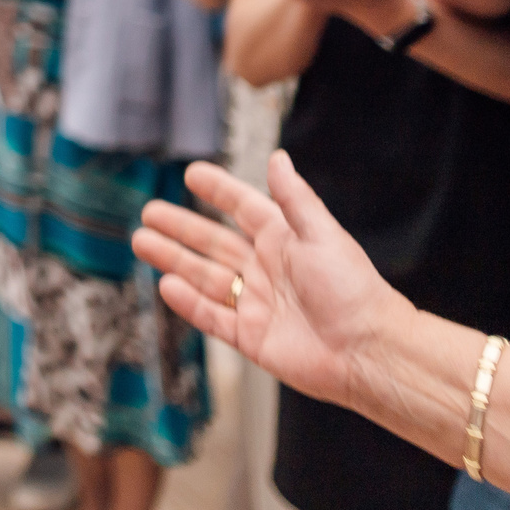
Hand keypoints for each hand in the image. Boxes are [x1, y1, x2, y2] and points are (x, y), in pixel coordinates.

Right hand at [132, 154, 417, 414]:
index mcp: (284, 240)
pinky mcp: (250, 336)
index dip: (218, 191)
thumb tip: (278, 157)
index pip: (243, 208)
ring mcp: (256, 303)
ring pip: (204, 276)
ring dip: (173, 259)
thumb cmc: (353, 290)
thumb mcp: (322, 235)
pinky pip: (211, 316)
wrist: (367, 351)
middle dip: (181, 227)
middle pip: (213, 242)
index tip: (192, 174)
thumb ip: (295, 198)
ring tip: (142, 242)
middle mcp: (266, 268)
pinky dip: (188, 302)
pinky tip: (167, 285)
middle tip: (149, 212)